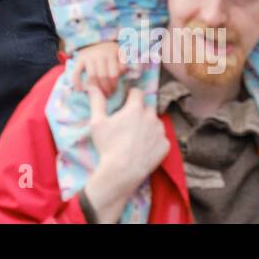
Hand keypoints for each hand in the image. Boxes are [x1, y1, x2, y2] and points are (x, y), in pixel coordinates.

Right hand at [72, 40, 124, 96]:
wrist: (95, 42)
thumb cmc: (110, 53)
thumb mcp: (119, 55)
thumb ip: (122, 65)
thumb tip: (123, 74)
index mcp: (111, 52)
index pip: (113, 73)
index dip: (114, 85)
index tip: (114, 91)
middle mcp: (99, 53)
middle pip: (102, 76)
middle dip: (105, 89)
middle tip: (106, 96)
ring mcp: (88, 56)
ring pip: (91, 77)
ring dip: (95, 89)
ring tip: (98, 95)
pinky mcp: (79, 59)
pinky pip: (77, 73)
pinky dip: (77, 82)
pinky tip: (80, 90)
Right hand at [82, 85, 168, 221]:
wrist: (122, 172)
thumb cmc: (108, 146)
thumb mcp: (97, 123)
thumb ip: (97, 102)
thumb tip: (92, 86)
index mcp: (135, 109)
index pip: (137, 92)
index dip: (130, 96)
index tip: (125, 103)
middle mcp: (151, 117)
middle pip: (148, 107)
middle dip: (140, 112)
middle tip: (130, 123)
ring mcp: (160, 132)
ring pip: (156, 122)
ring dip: (149, 125)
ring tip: (137, 137)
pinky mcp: (166, 146)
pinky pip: (161, 138)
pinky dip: (155, 140)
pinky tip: (144, 148)